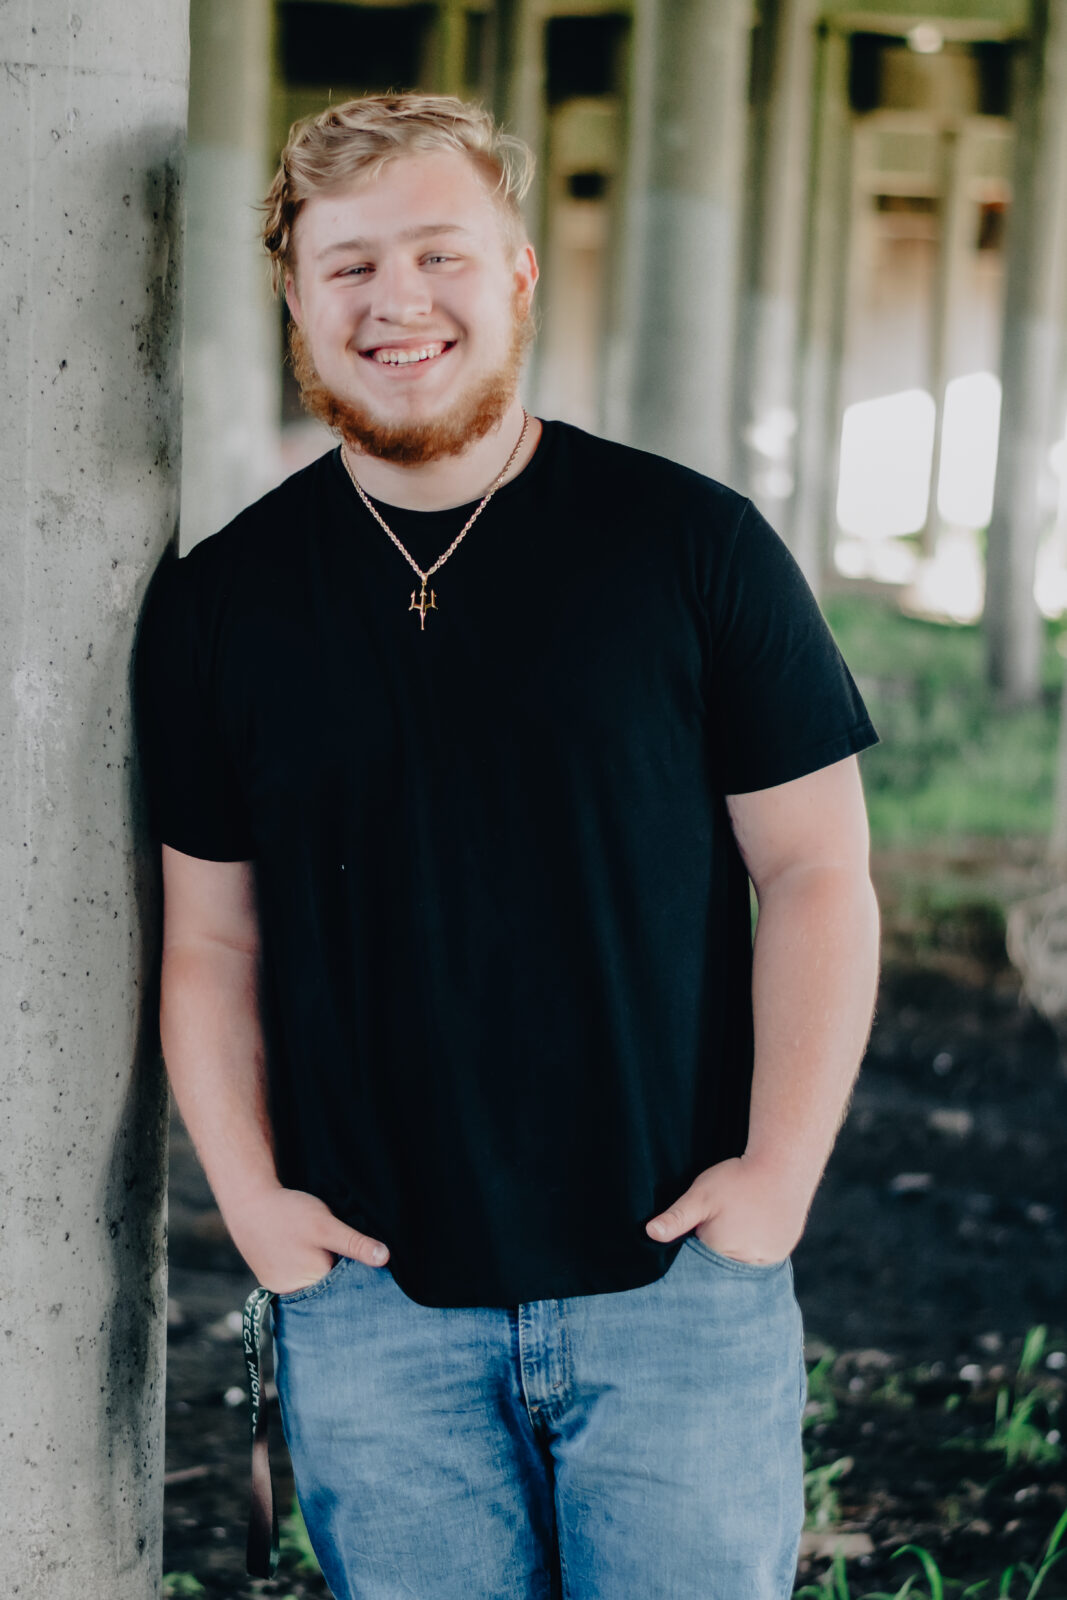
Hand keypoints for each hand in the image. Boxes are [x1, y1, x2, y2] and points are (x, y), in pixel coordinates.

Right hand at [223, 1184, 389, 1294]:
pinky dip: (307, 1267)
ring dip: (324, 1269)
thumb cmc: (287, 1213)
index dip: (360, 1273)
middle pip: (330, 1288)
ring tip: (322, 1248)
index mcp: (311, 1284)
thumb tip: (384, 1258)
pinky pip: (298, 1278)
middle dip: (341, 1272)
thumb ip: (354, 1244)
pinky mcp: (272, 1279)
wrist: (248, 1203)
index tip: (370, 1259)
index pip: (346, 1288)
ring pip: (314, 1283)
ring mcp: (281, 1288)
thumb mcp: (325, 1225)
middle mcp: (295, 1293)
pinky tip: (307, 1251)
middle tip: (342, 1247)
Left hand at [645, 1156, 810, 1264]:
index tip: (699, 1227)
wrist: (783, 1164)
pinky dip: (755, 1246)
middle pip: (721, 1265)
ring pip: (742, 1262)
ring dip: (736, 1249)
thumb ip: (676, 1218)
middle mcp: (747, 1263)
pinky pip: (761, 1257)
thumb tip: (650, 1233)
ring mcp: (768, 1259)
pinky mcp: (781, 1250)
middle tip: (724, 1218)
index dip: (695, 1246)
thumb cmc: (738, 1179)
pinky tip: (753, 1225)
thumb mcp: (701, 1195)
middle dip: (715, 1249)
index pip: (699, 1264)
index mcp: (721, 1253)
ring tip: (738, 1220)